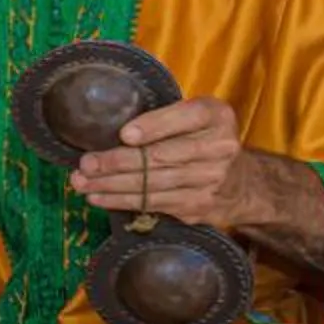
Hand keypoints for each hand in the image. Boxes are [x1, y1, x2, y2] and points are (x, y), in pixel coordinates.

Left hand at [72, 96, 254, 225]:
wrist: (241, 181)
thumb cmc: (201, 139)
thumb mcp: (192, 116)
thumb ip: (163, 116)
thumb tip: (111, 130)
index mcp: (216, 116)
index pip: (185, 117)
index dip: (154, 126)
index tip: (125, 134)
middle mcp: (219, 148)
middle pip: (162, 157)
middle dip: (118, 162)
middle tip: (86, 163)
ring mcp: (210, 181)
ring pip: (154, 185)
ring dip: (112, 186)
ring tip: (82, 183)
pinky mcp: (198, 206)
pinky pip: (154, 204)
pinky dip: (122, 201)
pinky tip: (99, 197)